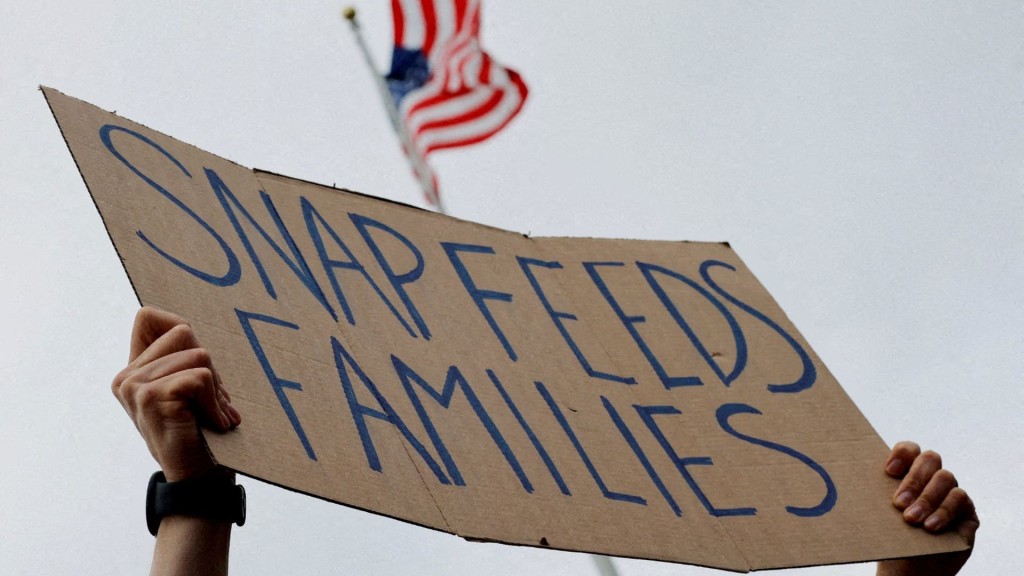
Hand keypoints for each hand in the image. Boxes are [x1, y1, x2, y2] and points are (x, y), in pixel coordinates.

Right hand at [112, 307, 240, 480]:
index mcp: (133, 372)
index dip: (181, 329)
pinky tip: (213, 425)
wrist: (200, 481)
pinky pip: (201, 377)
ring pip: (199, 355)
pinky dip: (216, 403)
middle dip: (209, 367)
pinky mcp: (152, 397)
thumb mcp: (193, 389)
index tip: (198, 368)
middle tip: (210, 404)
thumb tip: (186, 326)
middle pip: (184, 331)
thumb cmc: (203, 433)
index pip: (149, 317)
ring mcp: (135, 387)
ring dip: (216, 390)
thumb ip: (185, 358)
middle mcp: (127, 377)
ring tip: (212, 417)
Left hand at [876, 441, 978, 575]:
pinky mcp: (966, 510)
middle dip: (913, 479)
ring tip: (911, 519)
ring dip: (926, 498)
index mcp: (908, 473)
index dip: (902, 454)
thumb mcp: (880, 515)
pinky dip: (943, 512)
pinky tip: (930, 527)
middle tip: (898, 504)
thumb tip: (846, 483)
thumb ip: (876, 495)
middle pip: (930, 459)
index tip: (888, 472)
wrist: (909, 569)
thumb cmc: (891, 538)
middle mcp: (931, 478)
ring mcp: (950, 492)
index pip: (910, 449)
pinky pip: (959, 498)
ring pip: (945, 477)